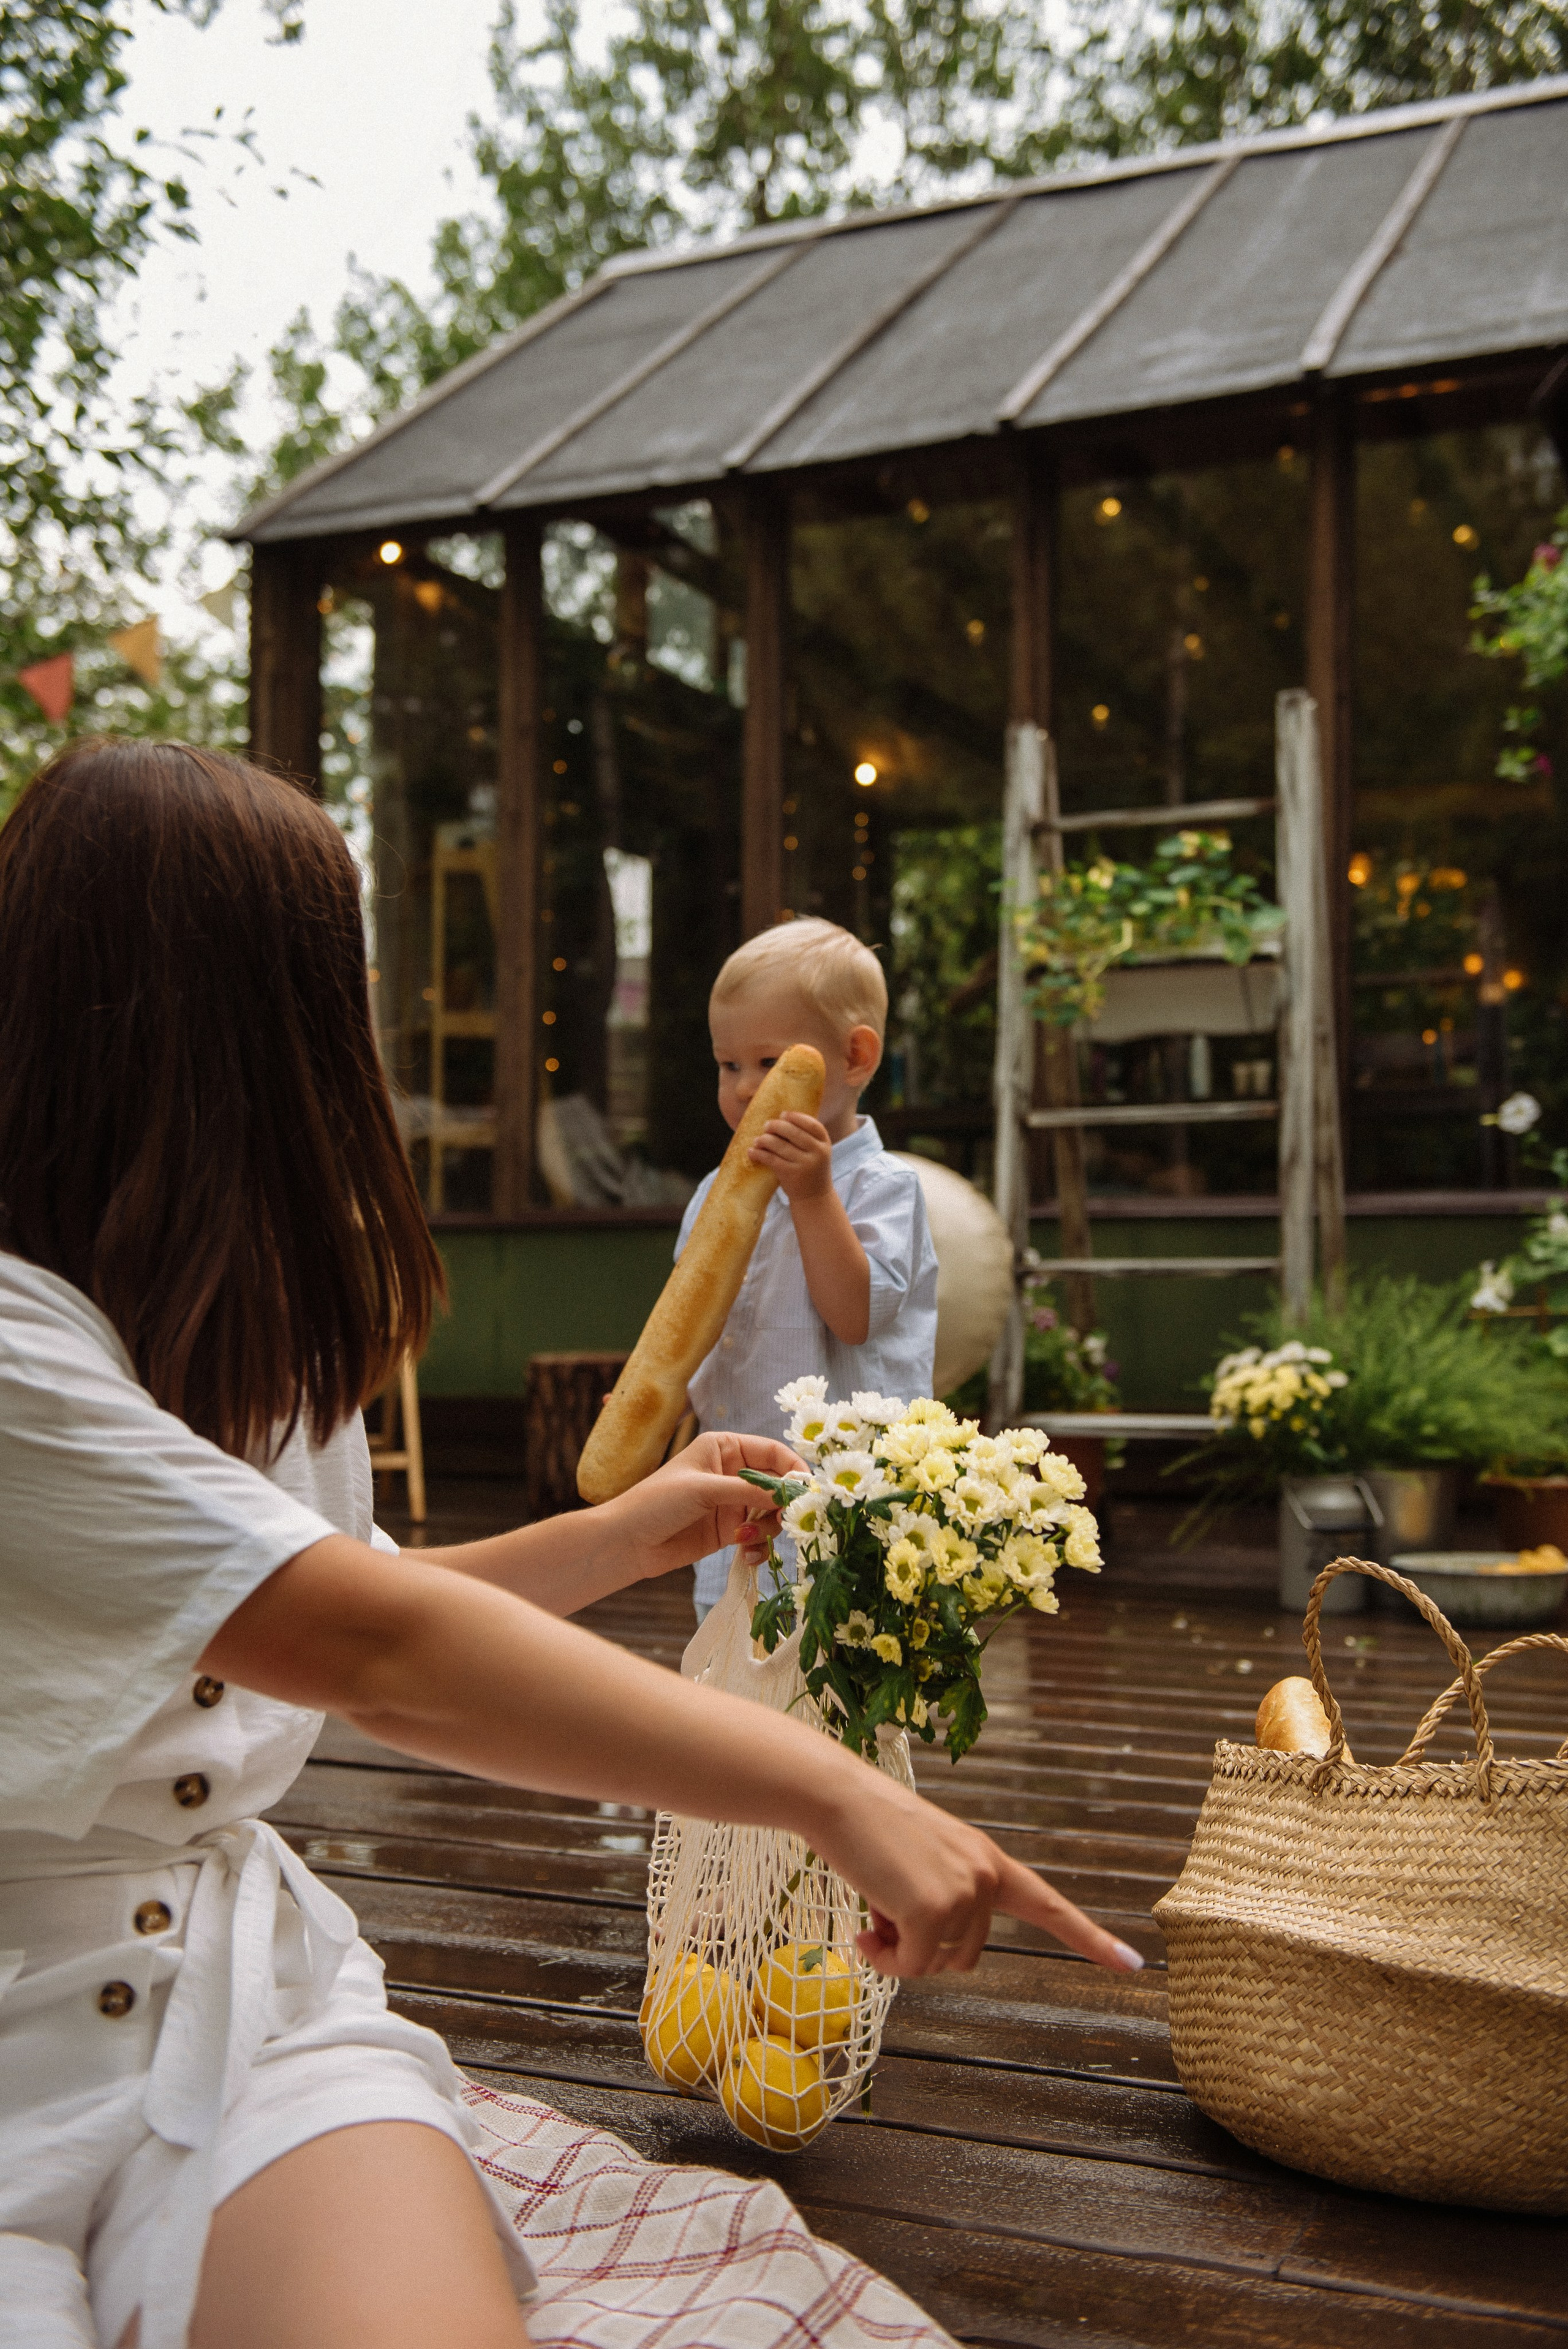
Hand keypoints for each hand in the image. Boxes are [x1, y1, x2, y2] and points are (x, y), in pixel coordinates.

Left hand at [599, 1431, 804, 1581]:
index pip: (772, 1452)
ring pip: (771, 1512)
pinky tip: (747, 1553)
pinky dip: (759, 1544)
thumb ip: (748, 1489)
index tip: (807, 1489)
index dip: (793, 1468)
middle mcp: (732, 1473)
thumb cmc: (657, 1502)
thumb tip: (788, 1491)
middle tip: (785, 1520)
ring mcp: (731, 1503)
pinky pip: (759, 1534)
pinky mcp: (729, 1530)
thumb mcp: (703, 1489)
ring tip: (749, 1536)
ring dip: (769, 1527)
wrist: (627, 1542)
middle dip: (784, 1503)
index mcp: (724, 1448)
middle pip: (777, 1484)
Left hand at [747, 1110, 833, 1201]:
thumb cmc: (811, 1169)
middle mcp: (817, 1153)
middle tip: (766, 1125)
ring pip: (780, 1145)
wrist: (814, 1198)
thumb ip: (806, 1137)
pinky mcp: (791, 1174)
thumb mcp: (817, 1152)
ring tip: (758, 1139)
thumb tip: (782, 1118)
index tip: (783, 1114)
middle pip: (794, 1132)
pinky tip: (751, 1151)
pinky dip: (759, 1154)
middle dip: (777, 1126)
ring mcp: (804, 1164)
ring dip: (765, 1139)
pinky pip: (771, 1159)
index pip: (812, 1124)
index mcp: (824, 1144)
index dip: (796, 1117)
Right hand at [810, 1766, 1144, 1977]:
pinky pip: (909, 1966)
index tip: (1135, 1964)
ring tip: (876, 1907)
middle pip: (965, 1956)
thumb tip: (929, 1958)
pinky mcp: (932, 1910)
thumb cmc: (869, 1830)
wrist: (837, 1797)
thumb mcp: (922, 1863)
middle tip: (887, 1910)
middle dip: (921, 1948)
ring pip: (936, 1964)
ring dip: (900, 1952)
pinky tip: (863, 1927)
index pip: (1049, 1904)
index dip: (1091, 1938)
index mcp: (989, 1860)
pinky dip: (883, 1958)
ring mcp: (964, 1893)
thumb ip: (944, 1901)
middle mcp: (986, 1876)